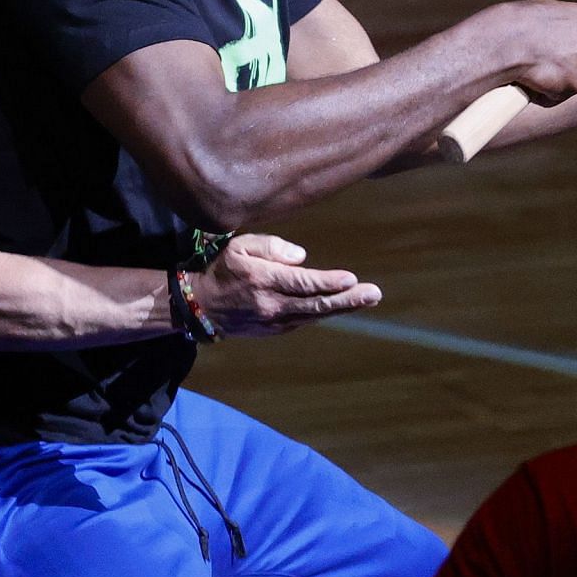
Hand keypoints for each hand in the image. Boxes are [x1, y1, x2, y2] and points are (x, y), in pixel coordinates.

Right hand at [192, 233, 381, 337]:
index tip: (350, 279)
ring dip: (343, 307)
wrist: (203, 307)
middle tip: (373, 294)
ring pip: (315, 315)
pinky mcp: (276, 330)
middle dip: (347, 299)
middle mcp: (271, 304)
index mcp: (262, 280)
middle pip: (315, 304)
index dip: (327, 283)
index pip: (301, 283)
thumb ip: (270, 247)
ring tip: (368, 298)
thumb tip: (301, 257)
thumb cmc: (223, 270)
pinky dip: (325, 313)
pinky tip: (344, 304)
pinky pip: (305, 320)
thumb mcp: (239, 247)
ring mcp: (275, 321)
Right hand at [481, 0, 576, 105]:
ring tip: (535, 66)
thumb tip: (568, 31)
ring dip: (560, 78)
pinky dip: (546, 92)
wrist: (508, 41)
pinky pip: (560, 94)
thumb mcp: (552, 12)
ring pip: (576, 80)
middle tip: (550, 58)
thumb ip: (569, 24)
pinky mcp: (574, 87)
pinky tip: (531, 78)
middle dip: (576, 63)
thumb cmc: (522, 22)